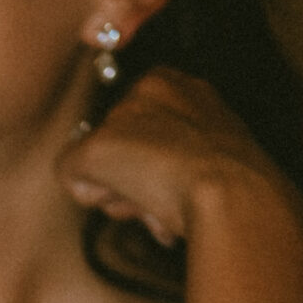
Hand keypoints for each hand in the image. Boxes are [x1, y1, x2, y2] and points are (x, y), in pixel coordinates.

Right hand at [60, 68, 294, 249]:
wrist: (229, 197)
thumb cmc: (166, 165)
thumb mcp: (88, 157)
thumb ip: (70, 163)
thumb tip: (79, 178)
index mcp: (155, 81)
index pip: (104, 124)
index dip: (96, 163)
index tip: (103, 182)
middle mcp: (189, 98)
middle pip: (131, 153)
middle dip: (124, 186)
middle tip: (128, 200)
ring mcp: (214, 131)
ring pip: (158, 175)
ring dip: (147, 202)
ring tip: (156, 214)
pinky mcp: (232, 165)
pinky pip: (187, 191)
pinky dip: (175, 210)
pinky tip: (176, 222)